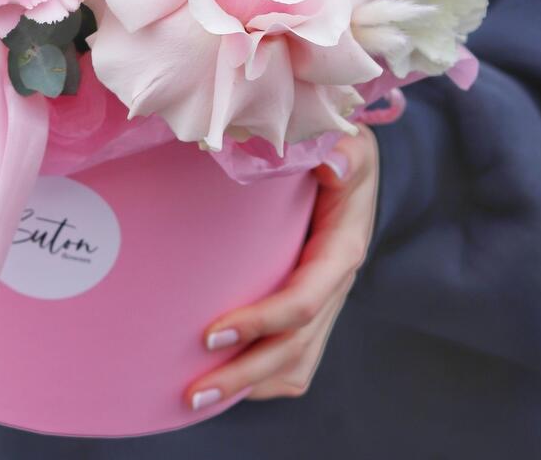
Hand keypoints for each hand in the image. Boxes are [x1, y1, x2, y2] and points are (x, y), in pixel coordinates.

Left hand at [186, 127, 378, 410]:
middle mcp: (335, 285)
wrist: (347, 155)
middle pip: (293, 348)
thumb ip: (344, 154)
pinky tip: (226, 383)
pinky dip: (262, 379)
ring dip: (250, 386)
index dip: (260, 322)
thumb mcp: (349, 140)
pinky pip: (294, 358)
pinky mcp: (311, 304)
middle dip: (244, 374)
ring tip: (197, 398)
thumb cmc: (339, 144)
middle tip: (191, 394)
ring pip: (295, 363)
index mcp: (342, 249)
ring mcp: (325, 300)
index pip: (302, 300)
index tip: (210, 334)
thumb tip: (332, 166)